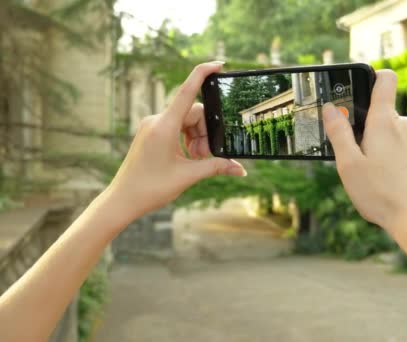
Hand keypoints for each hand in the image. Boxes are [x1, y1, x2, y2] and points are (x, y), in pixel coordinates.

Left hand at [106, 62, 246, 217]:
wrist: (122, 200)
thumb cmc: (151, 188)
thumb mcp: (188, 176)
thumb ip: (216, 167)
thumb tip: (241, 169)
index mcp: (164, 126)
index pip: (187, 91)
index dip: (203, 73)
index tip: (219, 64)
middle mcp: (156, 120)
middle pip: (194, 113)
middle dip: (205, 132)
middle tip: (204, 157)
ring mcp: (152, 125)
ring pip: (186, 120)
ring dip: (197, 137)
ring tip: (195, 160)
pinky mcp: (151, 132)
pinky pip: (176, 127)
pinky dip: (186, 139)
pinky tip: (187, 157)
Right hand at [322, 70, 406, 235]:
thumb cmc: (382, 195)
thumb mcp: (349, 165)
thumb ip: (339, 133)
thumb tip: (330, 108)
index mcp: (384, 122)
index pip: (385, 80)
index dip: (373, 78)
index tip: (362, 89)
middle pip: (384, 116)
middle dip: (371, 133)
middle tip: (363, 162)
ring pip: (398, 135)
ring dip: (387, 148)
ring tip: (380, 179)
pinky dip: (401, 161)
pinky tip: (397, 184)